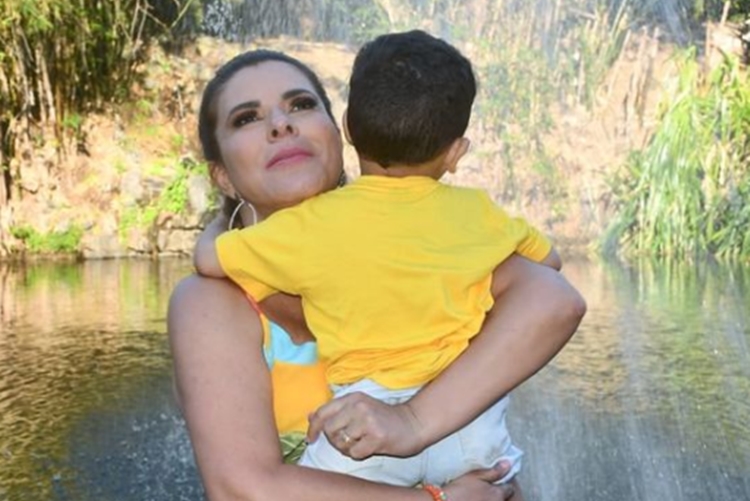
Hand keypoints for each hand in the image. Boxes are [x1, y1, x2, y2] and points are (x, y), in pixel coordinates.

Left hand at [306, 392, 425, 458]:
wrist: (413, 424)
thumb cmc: (384, 418)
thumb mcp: (359, 408)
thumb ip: (336, 411)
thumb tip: (310, 416)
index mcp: (352, 397)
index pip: (323, 411)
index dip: (313, 427)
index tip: (311, 438)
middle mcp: (358, 406)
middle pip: (329, 428)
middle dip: (334, 439)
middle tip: (346, 441)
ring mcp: (368, 420)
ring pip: (341, 441)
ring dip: (347, 448)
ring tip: (360, 443)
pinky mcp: (376, 436)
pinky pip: (354, 452)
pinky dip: (359, 454)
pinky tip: (369, 447)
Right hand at [443, 461, 515, 500]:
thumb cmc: (459, 489)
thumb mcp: (476, 475)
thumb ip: (494, 471)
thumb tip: (508, 463)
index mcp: (497, 494)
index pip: (510, 489)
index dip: (505, 483)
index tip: (499, 480)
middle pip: (504, 498)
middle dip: (499, 493)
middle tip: (488, 487)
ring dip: (491, 498)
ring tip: (479, 494)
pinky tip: (473, 498)